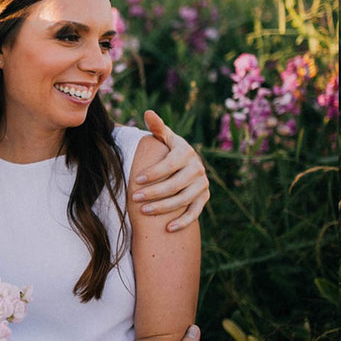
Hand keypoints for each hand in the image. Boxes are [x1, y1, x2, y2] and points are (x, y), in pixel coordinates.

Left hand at [132, 110, 212, 231]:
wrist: (186, 164)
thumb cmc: (168, 150)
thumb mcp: (164, 138)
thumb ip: (157, 127)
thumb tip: (148, 112)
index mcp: (186, 151)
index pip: (169, 164)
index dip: (154, 173)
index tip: (136, 180)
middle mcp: (197, 167)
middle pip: (175, 184)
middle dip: (154, 192)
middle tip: (135, 199)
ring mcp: (202, 184)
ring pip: (183, 200)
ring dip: (164, 207)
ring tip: (144, 212)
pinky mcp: (204, 197)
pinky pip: (195, 212)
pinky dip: (183, 221)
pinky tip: (167, 229)